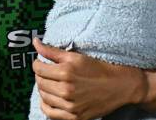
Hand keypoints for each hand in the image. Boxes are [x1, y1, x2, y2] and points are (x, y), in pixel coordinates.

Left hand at [32, 38, 147, 119]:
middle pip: (40, 82)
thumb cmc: (99, 68)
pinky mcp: (75, 117)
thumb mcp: (75, 56)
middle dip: (40, 75)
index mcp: (66, 72)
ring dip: (43, 89)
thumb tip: (35, 42)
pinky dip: (46, 105)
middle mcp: (67, 90)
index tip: (41, 62)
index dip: (37, 63)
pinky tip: (51, 98)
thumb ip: (52, 51)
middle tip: (46, 71)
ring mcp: (70, 106)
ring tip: (50, 83)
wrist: (120, 86)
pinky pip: (50, 113)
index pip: (38, 68)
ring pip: (43, 97)